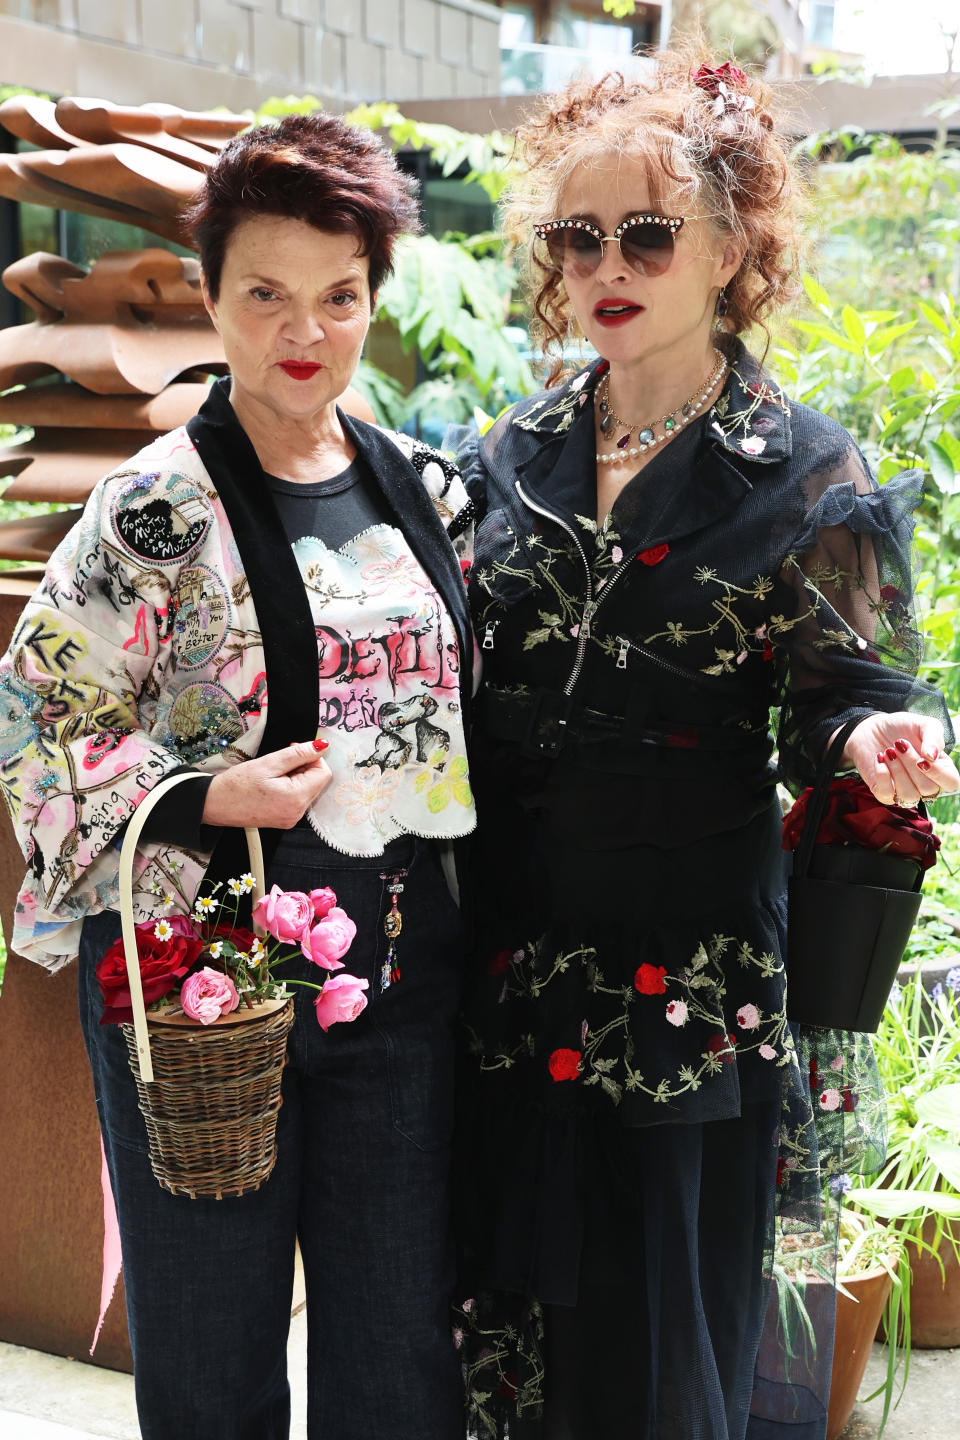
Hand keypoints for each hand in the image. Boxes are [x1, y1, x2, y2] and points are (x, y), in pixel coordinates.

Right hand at [202, 741, 331, 828]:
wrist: (215, 804)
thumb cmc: (237, 785)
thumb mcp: (269, 763)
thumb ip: (298, 754)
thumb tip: (321, 747)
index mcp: (295, 799)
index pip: (323, 773)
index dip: (312, 757)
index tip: (294, 750)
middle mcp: (297, 813)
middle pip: (317, 782)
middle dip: (304, 767)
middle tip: (280, 762)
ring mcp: (291, 819)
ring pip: (308, 790)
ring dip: (297, 777)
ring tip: (273, 775)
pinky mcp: (285, 820)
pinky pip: (298, 799)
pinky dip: (291, 788)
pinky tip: (273, 784)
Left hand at [839, 714, 958, 806]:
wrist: (873, 728)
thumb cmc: (903, 728)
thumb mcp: (923, 725)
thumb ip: (934, 737)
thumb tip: (932, 756)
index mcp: (941, 768)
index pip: (951, 783)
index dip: (938, 773)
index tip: (923, 756)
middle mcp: (925, 783)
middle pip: (928, 788)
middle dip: (912, 764)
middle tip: (899, 744)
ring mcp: (904, 791)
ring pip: (909, 795)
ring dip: (897, 770)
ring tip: (889, 751)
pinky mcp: (884, 792)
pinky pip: (886, 795)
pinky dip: (882, 775)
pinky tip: (880, 758)